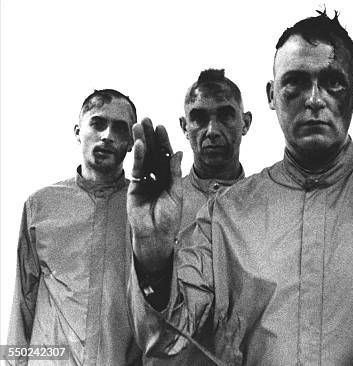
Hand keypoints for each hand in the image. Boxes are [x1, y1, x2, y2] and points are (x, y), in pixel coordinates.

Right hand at [128, 118, 182, 272]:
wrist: (156, 235)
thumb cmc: (168, 217)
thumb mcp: (175, 193)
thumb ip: (174, 173)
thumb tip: (178, 152)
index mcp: (168, 177)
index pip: (165, 156)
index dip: (163, 142)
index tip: (161, 127)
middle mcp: (156, 176)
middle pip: (152, 153)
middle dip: (149, 137)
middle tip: (146, 119)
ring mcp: (144, 181)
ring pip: (143, 158)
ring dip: (141, 142)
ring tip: (138, 125)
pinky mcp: (134, 187)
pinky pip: (137, 169)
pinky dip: (137, 157)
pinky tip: (138, 145)